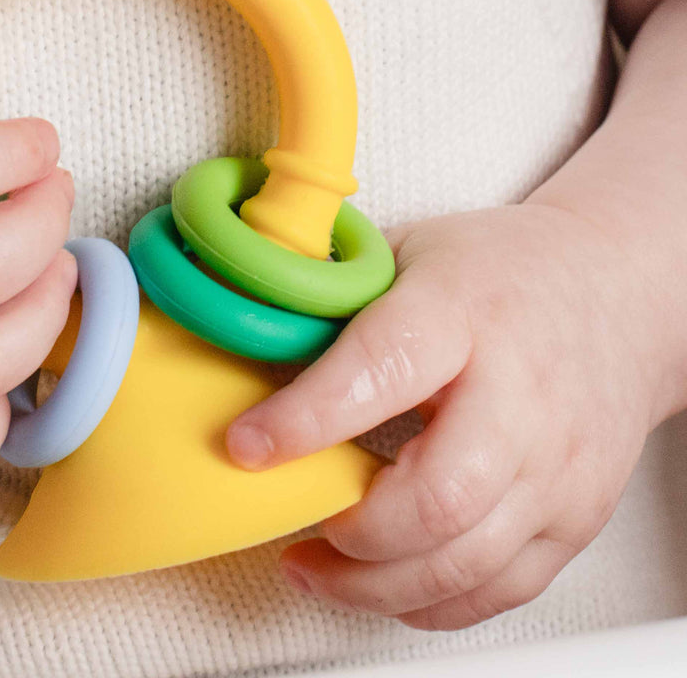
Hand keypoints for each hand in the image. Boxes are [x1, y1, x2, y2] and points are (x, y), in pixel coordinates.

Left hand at [225, 202, 669, 629]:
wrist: (614, 294)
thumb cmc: (501, 271)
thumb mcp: (407, 251)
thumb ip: (332, 295)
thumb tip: (239, 330)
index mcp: (461, 311)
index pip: (382, 369)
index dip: (307, 418)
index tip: (245, 445)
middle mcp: (518, 394)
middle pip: (437, 497)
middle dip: (350, 531)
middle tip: (296, 524)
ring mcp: (555, 463)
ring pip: (466, 561)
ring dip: (375, 584)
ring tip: (316, 566)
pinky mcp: (576, 515)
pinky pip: (501, 588)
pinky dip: (430, 601)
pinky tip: (382, 580)